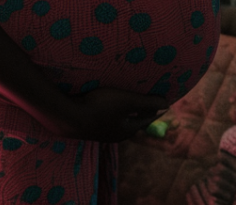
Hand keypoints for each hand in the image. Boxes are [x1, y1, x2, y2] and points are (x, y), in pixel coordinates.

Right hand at [53, 87, 169, 141]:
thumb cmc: (100, 107)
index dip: (154, 109)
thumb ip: (147, 103)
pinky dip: (110, 111)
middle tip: (145, 100)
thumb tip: (168, 104)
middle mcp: (115, 135)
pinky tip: (104, 104)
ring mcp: (100, 133)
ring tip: (125, 100)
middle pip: (132, 122)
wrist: (67, 117)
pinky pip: (104, 118)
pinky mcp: (87, 127)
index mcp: (127, 130)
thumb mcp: (127, 101)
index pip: (146, 119)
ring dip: (123, 112)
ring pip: (117, 121)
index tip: (161, 102)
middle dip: (139, 112)